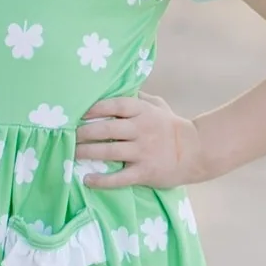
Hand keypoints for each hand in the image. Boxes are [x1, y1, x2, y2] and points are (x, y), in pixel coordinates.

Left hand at [76, 94, 208, 189]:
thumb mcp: (158, 106)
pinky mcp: (145, 172)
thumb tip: (118, 86)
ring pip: (109, 151)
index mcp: (143, 112)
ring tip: (71, 154)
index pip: (115, 105)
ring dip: (87, 153)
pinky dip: (102, 180)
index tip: (79, 113)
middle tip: (68, 135)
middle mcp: (141, 130)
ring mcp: (143, 151)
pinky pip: (120, 177)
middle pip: (107, 128)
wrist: (197, 151)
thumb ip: (138, 98)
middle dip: (84, 132)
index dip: (95, 108)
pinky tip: (88, 179)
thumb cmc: (172, 127)